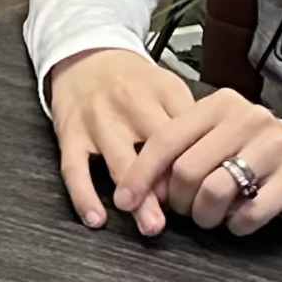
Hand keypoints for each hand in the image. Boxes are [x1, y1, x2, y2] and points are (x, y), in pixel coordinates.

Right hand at [46, 47, 198, 230]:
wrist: (85, 56)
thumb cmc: (134, 82)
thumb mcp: (168, 87)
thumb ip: (189, 122)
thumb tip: (212, 164)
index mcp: (161, 91)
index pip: (184, 130)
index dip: (196, 162)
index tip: (207, 189)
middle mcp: (130, 104)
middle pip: (155, 146)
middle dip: (170, 182)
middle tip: (186, 213)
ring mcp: (98, 120)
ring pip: (118, 160)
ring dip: (136, 194)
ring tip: (150, 225)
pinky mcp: (70, 133)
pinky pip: (74, 169)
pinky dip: (84, 195)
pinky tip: (96, 219)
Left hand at [107, 84, 281, 238]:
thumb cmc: (250, 155)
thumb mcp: (213, 142)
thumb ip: (177, 156)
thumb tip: (134, 189)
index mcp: (221, 105)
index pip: (166, 139)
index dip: (140, 175)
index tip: (125, 202)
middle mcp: (249, 117)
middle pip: (187, 171)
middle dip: (178, 202)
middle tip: (188, 210)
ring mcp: (277, 144)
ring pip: (216, 191)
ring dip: (206, 216)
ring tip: (213, 217)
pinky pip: (250, 213)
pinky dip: (237, 226)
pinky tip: (241, 220)